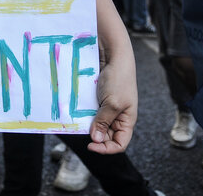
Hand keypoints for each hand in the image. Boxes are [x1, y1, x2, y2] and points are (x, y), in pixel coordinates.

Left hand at [87, 37, 137, 153]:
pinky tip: (75, 112)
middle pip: (106, 136)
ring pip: (96, 124)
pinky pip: (89, 111)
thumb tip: (96, 140)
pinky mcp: (97, 98)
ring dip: (87, 124)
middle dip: (95, 135)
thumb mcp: (112, 103)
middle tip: (84, 129)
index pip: (119, 144)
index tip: (91, 145)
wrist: (112, 54)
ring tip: (79, 121)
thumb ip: (103, 122)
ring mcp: (106, 107)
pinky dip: (82, 114)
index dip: (106, 148)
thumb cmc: (118, 78)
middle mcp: (117, 116)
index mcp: (127, 120)